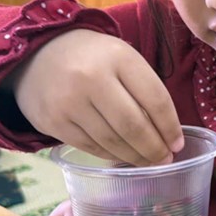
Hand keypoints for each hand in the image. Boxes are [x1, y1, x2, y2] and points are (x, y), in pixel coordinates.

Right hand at [12, 29, 182, 164]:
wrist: (38, 53)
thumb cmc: (93, 58)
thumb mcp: (122, 58)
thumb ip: (144, 89)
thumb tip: (168, 135)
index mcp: (118, 57)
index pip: (155, 99)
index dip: (170, 127)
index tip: (177, 144)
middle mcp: (92, 78)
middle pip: (133, 126)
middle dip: (154, 149)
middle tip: (165, 159)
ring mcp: (69, 101)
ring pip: (112, 141)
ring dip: (135, 157)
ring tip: (147, 162)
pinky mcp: (53, 121)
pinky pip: (91, 147)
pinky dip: (111, 155)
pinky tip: (122, 156)